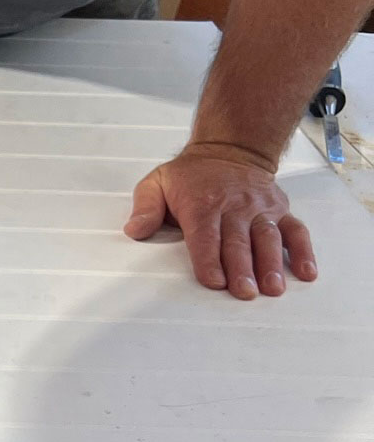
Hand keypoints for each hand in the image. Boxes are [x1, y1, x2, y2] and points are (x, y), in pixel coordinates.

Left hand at [125, 141, 316, 299]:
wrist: (229, 148)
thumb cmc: (191, 176)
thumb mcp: (158, 183)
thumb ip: (145, 208)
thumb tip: (135, 229)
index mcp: (204, 203)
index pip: (206, 236)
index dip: (209, 260)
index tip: (214, 281)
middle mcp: (235, 206)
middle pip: (238, 242)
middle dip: (242, 269)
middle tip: (244, 292)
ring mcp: (260, 209)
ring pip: (268, 238)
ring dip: (272, 264)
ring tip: (273, 288)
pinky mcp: (280, 211)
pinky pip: (295, 230)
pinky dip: (304, 251)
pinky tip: (307, 273)